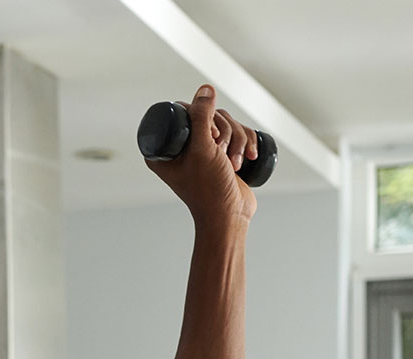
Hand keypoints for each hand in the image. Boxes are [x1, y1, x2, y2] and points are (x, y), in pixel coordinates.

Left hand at [145, 85, 257, 226]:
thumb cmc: (210, 190)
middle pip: (208, 115)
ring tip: (235, 164)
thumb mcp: (203, 149)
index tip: (210, 138)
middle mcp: (181, 148)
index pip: (184, 111)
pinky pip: (237, 133)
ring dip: (237, 139)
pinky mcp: (221, 155)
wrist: (230, 216)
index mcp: (164, 148)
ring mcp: (202, 151)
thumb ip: (201, 117)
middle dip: (224, 132)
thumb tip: (205, 88)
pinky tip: (249, 156)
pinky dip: (246, 141)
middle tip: (222, 155)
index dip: (202, 117)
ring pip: (225, 123)